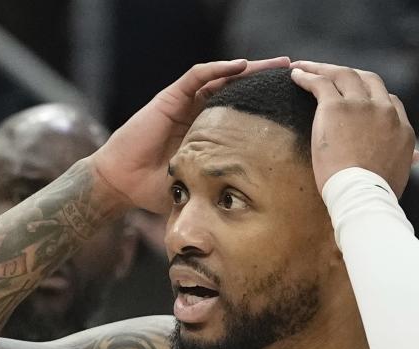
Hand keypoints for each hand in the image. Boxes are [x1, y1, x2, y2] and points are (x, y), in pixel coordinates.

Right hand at [91, 57, 289, 213]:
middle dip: (266, 80)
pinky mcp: (171, 97)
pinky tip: (240, 65)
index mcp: (209, 134)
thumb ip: (222, 192)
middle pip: (239, 89)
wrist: (123, 182)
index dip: (267, 106)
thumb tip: (254, 213)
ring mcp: (185, 103)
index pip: (244, 112)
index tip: (294, 105)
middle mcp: (199, 113)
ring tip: (276, 64)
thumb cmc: (156, 190)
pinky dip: (218, 68)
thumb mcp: (201, 189)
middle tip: (295, 74)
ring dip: (250, 68)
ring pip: (223, 77)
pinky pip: (197, 76)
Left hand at [290, 61, 416, 197]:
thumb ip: (406, 159)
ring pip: (342, 74)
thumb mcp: (399, 173)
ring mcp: (361, 106)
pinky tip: (296, 75)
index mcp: (402, 127)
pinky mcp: (336, 107)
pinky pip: (321, 83)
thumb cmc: (377, 194)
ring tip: (305, 68)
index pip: (390, 100)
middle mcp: (384, 110)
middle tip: (332, 75)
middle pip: (368, 80)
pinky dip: (307, 75)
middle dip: (350, 74)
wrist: (362, 196)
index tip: (358, 97)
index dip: (373, 96)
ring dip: (323, 68)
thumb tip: (417, 158)